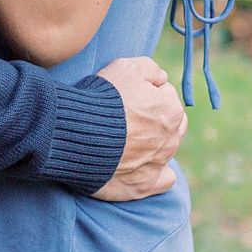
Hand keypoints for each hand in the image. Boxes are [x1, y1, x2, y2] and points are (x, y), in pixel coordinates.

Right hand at [88, 56, 185, 200]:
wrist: (80, 132)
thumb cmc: (103, 98)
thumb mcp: (127, 66)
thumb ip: (151, 68)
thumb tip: (162, 78)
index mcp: (171, 110)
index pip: (165, 94)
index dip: (145, 91)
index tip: (127, 94)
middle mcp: (170, 139)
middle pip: (171, 123)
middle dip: (156, 117)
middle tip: (128, 114)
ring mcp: (158, 163)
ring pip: (166, 149)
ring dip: (152, 142)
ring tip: (125, 138)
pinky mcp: (144, 184)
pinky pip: (164, 180)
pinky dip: (158, 173)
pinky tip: (144, 166)